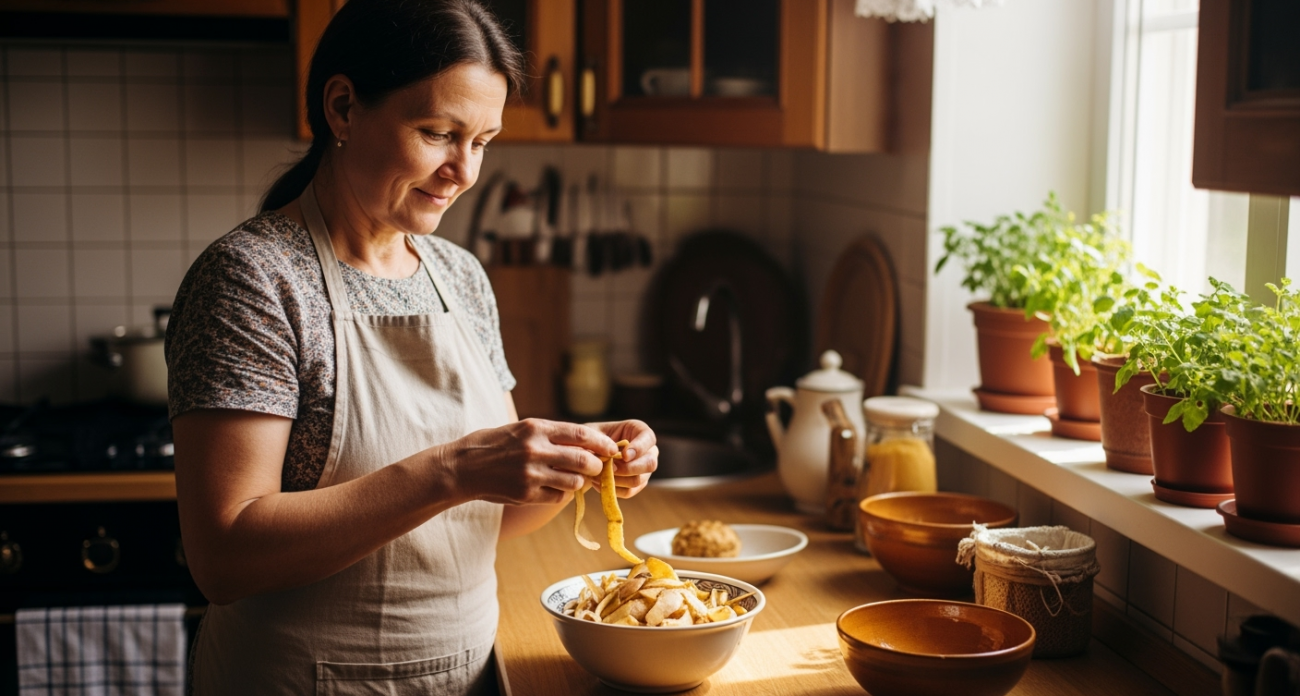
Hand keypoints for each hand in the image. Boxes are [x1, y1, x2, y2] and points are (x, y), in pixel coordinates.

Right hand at [440, 419, 617, 505]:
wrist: (463, 467)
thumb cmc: (494, 444)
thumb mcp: (522, 429)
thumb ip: (551, 434)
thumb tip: (586, 442)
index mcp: (536, 428)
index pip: (580, 434)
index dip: (601, 443)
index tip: (612, 449)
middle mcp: (535, 450)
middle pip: (582, 460)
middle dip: (596, 466)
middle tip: (597, 468)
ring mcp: (530, 474)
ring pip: (573, 482)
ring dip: (579, 482)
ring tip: (575, 479)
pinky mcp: (525, 494)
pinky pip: (557, 497)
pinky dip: (561, 494)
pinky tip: (554, 489)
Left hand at [585, 419, 657, 497]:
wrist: (586, 453)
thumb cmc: (592, 438)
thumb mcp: (592, 433)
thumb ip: (601, 440)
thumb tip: (613, 453)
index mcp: (639, 431)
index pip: (649, 438)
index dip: (639, 448)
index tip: (624, 455)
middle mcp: (647, 451)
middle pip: (650, 463)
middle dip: (629, 468)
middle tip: (611, 468)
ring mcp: (644, 470)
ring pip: (639, 480)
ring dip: (617, 480)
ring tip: (599, 475)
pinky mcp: (636, 485)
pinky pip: (629, 491)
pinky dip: (613, 489)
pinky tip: (599, 482)